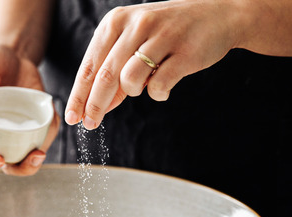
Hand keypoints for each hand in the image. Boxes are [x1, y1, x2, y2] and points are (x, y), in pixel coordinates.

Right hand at [0, 43, 59, 175]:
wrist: (13, 55)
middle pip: (7, 166)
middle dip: (20, 169)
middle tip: (32, 157)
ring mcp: (18, 133)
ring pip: (27, 157)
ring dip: (36, 161)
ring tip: (40, 151)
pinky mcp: (36, 125)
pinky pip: (44, 136)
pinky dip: (50, 134)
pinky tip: (53, 120)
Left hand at [64, 0, 241, 129]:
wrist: (219, 15)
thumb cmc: (171, 31)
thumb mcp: (136, 41)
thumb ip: (116, 69)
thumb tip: (97, 106)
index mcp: (117, 21)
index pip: (90, 65)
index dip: (79, 95)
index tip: (72, 117)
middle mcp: (136, 25)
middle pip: (105, 77)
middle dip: (94, 105)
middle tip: (89, 124)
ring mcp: (161, 37)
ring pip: (130, 81)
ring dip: (134, 92)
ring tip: (146, 84)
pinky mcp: (184, 53)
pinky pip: (159, 86)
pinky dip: (158, 93)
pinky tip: (164, 85)